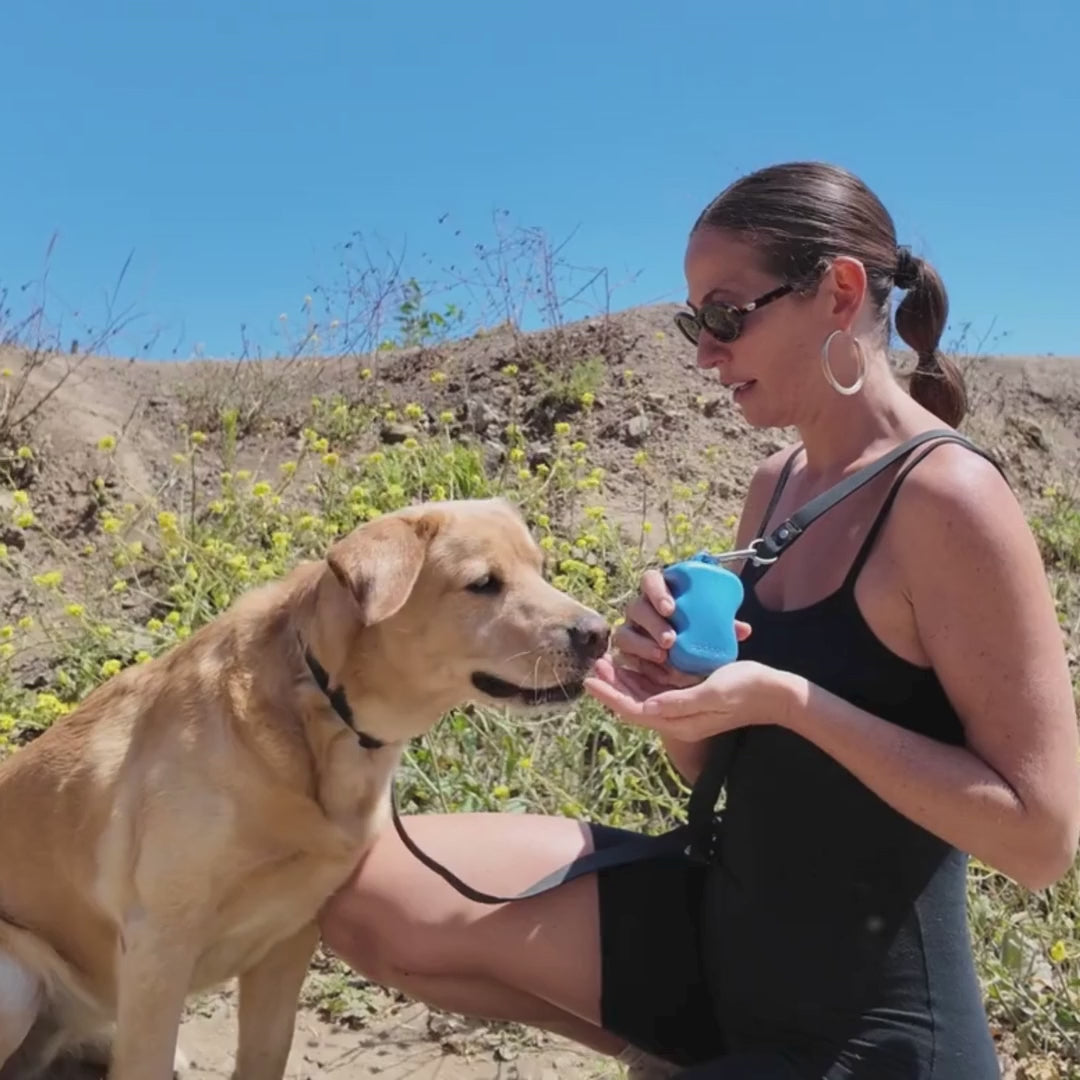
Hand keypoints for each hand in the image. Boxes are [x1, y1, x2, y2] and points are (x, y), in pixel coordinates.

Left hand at [585, 655, 794, 742]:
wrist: (775, 695)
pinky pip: (658, 690)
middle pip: (634, 704)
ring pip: (644, 697)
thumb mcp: (713, 692)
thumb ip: (680, 702)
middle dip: (612, 687)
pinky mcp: (691, 698)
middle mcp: (677, 719)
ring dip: (625, 681)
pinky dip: (643, 678)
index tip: (589, 681)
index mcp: (679, 722)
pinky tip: (634, 663)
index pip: (633, 711)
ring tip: (607, 663)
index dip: (609, 696)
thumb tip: (648, 706)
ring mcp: (684, 709)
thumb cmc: (747, 689)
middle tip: (594, 666)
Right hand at [612, 567, 751, 689]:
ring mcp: (631, 629)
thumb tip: (744, 630)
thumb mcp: (713, 626)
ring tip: (662, 656)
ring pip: (625, 631)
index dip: (657, 591)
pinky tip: (655, 669)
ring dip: (641, 644)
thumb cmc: (700, 631)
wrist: (688, 656)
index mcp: (661, 591)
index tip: (671, 608)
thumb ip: (725, 625)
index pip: (650, 580)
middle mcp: (641, 608)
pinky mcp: (627, 649)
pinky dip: (638, 660)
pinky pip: (624, 653)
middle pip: (636, 607)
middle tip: (671, 639)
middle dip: (652, 622)